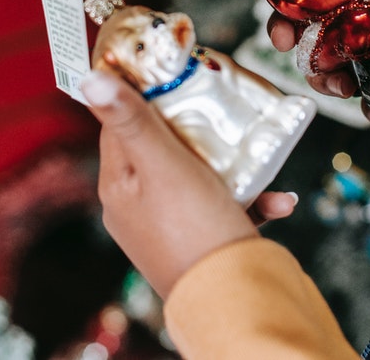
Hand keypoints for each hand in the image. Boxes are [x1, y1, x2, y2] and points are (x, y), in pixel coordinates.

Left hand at [80, 68, 296, 297]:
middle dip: (198, 126)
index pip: (121, 122)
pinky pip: (224, 207)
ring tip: (259, 154)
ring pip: (199, 175)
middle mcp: (137, 205)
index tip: (174, 68)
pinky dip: (252, 198)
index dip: (145, 92)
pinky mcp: (201, 243)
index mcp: (118, 184)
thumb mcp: (163, 164)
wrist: (231, 300)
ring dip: (233, 163)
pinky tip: (278, 200)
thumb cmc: (194, 231)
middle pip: (163, 145)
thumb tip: (90, 78)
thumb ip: (132, 121)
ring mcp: (168, 226)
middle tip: (224, 105)